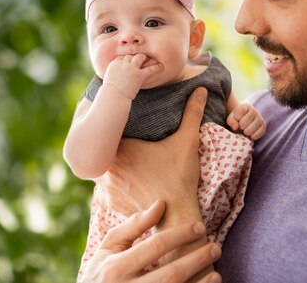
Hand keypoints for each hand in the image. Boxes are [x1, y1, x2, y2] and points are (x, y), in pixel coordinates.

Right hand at [80, 199, 221, 282]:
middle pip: (171, 274)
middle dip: (197, 259)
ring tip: (216, 273)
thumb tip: (161, 204)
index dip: (181, 235)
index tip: (200, 227)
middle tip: (216, 247)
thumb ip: (133, 225)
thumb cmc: (101, 274)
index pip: (156, 246)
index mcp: (116, 268)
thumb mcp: (108, 248)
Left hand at [99, 87, 207, 224]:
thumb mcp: (187, 142)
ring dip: (112, 163)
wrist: (176, 217)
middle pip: (104, 147)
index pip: (109, 128)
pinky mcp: (111, 203)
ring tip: (125, 158)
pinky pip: (106, 187)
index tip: (124, 121)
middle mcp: (107, 167)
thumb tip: (202, 90)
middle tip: (127, 137)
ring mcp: (106, 187)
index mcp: (120, 149)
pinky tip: (127, 178)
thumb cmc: (179, 178)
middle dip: (113, 143)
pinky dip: (114, 182)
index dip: (115, 123)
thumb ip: (192, 113)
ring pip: (103, 167)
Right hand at [103, 54, 162, 99]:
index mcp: (115, 64)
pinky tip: (161, 67)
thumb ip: (114, 75)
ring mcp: (131, 68)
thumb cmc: (111, 92)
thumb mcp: (109, 80)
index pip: (122, 57)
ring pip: (140, 57)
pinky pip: (149, 69)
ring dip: (144, 58)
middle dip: (135, 57)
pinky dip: (156, 67)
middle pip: (131, 56)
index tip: (130, 62)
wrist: (113, 96)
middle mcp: (123, 64)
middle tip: (142, 58)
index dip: (127, 59)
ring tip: (151, 59)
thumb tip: (117, 77)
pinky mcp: (139, 75)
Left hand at [227, 103, 265, 139]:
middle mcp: (254, 111)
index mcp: (245, 106)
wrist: (245, 124)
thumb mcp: (231, 119)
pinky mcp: (263, 126)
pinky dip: (252, 136)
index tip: (237, 118)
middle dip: (241, 126)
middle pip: (244, 122)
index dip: (236, 117)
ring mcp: (260, 118)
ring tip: (245, 130)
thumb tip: (236, 127)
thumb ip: (231, 121)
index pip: (240, 111)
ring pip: (251, 129)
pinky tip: (250, 134)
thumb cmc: (237, 120)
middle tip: (241, 126)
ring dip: (246, 132)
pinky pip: (258, 134)